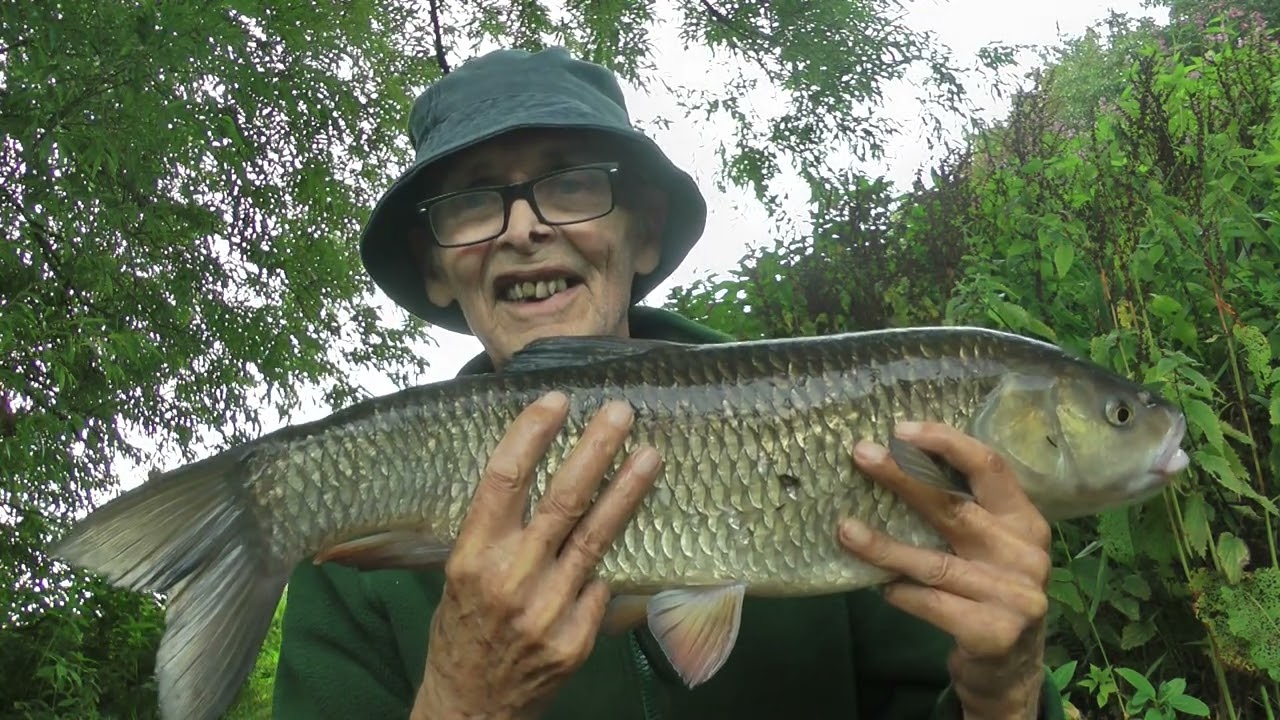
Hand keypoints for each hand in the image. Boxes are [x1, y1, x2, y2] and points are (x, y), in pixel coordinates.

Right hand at [413, 391, 661, 718]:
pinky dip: (613, 562)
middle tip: (621, 411)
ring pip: (596, 536)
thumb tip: (538, 470)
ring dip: (628, 491)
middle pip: (562, 499)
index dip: (532, 434)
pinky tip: (633, 536)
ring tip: (651, 455)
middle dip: (596, 449)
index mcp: (471, 556)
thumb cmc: (464, 628)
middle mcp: (509, 579)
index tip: (557, 400)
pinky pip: (604, 585)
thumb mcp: (461, 573)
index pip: (503, 479)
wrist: (472, 704)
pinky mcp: (576, 638)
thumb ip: (496, 530)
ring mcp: (547, 610)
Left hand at [837, 421, 1051, 719]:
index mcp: (1026, 522)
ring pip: (933, 562)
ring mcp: (1014, 597)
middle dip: (903, 477)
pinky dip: (900, 592)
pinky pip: (931, 603)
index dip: (946, 443)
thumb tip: (890, 465)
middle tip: (861, 455)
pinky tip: (879, 586)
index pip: (991, 467)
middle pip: (954, 508)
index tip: (901, 429)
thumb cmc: (987, 592)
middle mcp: (1026, 555)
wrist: (1011, 668)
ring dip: (883, 545)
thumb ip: (960, 513)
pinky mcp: (993, 633)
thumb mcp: (988, 548)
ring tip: (845, 530)